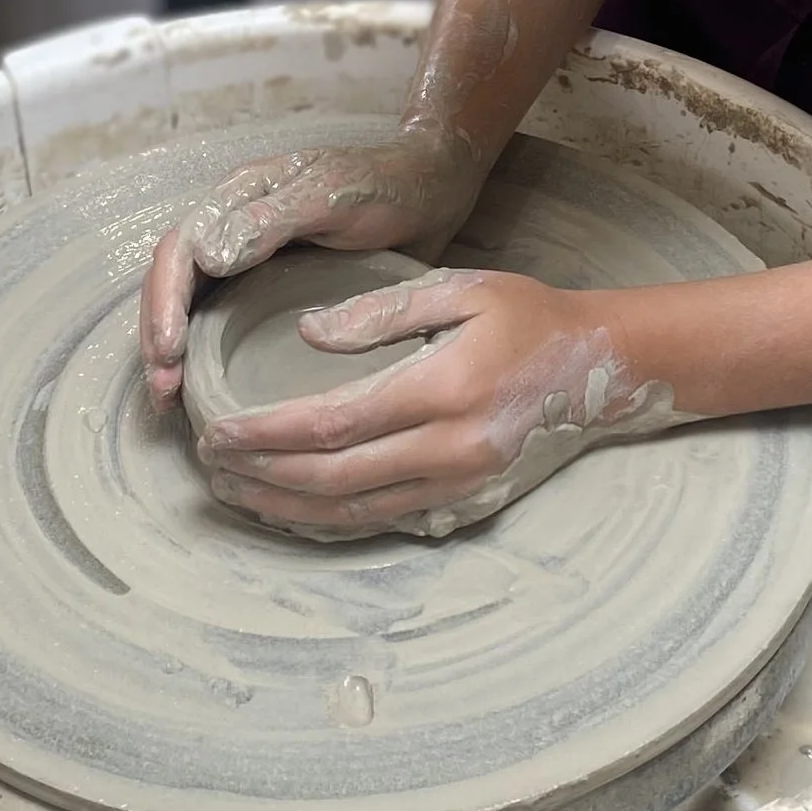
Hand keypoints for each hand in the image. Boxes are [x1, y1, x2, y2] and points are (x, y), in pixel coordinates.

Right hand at [140, 124, 487, 402]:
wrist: (433, 189)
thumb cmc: (386, 187)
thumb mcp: (332, 197)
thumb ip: (270, 220)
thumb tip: (205, 257)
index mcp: (238, 198)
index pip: (178, 250)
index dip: (165, 302)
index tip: (170, 352)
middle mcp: (232, 227)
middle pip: (173, 283)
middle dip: (159, 337)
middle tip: (165, 392)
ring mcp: (249, 257)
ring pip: (191, 305)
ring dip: (174, 351)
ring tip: (172, 400)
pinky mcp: (270, 285)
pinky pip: (222, 318)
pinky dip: (205, 354)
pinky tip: (208, 392)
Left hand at [191, 269, 675, 540]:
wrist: (604, 367)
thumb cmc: (528, 316)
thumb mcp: (460, 289)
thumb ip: (380, 312)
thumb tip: (307, 334)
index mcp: (441, 390)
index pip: (330, 425)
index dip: (265, 435)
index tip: (217, 429)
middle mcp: (449, 448)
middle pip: (331, 478)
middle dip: (260, 476)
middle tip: (208, 462)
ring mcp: (459, 483)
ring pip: (352, 511)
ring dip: (285, 508)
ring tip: (233, 492)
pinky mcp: (466, 501)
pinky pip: (383, 520)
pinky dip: (329, 521)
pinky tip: (291, 511)